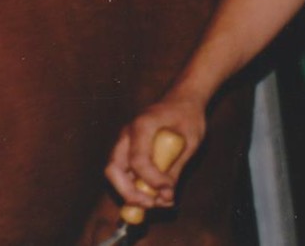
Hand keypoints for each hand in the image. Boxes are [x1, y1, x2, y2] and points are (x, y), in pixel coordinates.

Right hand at [104, 94, 206, 212]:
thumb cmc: (187, 116)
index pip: (138, 160)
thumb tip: (166, 196)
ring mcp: (125, 142)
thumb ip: (175, 168)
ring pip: (115, 173)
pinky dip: (136, 188)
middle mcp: (127, 134)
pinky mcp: (128, 150)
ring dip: (132, 193)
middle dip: (130, 193)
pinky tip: (158, 194)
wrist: (182, 99)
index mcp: (142, 125)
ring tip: (159, 202)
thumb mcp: (190, 142)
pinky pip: (125, 173)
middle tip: (152, 205)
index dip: (152, 181)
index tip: (169, 193)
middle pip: (113, 169)